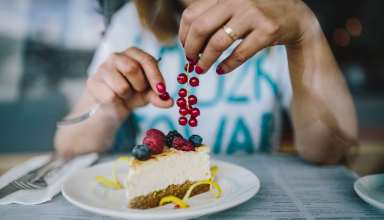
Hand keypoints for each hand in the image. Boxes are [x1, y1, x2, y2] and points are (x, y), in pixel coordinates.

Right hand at [87, 47, 172, 118]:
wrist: (109, 107)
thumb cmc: (131, 95)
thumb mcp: (148, 95)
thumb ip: (158, 96)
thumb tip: (170, 101)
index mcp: (133, 54)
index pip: (147, 60)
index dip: (155, 76)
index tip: (161, 90)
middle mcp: (116, 56)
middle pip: (132, 69)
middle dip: (140, 86)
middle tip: (138, 91)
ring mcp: (102, 68)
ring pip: (122, 86)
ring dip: (127, 96)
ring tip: (124, 95)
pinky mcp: (92, 82)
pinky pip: (110, 97)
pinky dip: (116, 103)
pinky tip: (113, 100)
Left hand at [179, 0, 317, 73]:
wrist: (295, 16)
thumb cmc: (257, 13)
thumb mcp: (234, 6)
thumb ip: (213, 16)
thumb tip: (187, 40)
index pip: (191, 14)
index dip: (183, 34)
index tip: (184, 47)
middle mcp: (237, 0)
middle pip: (200, 28)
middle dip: (190, 49)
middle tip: (190, 61)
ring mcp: (253, 14)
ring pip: (218, 43)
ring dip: (205, 61)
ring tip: (201, 69)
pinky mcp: (267, 31)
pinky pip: (240, 54)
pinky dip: (227, 65)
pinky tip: (220, 70)